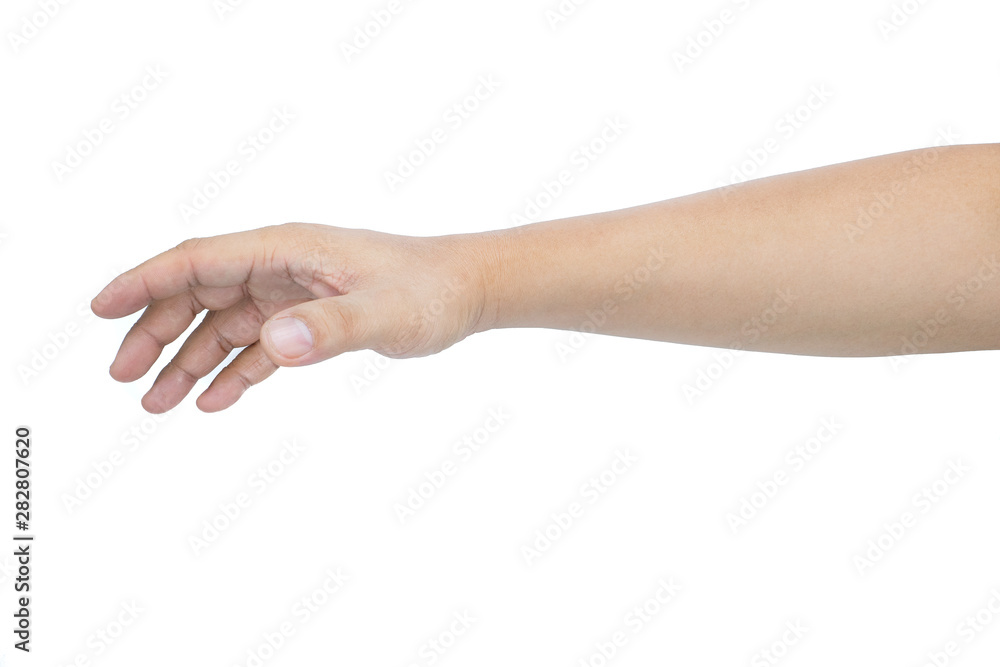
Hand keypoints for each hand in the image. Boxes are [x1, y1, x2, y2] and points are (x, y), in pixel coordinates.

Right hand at [91, 223, 494, 412]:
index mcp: (288, 250)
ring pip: (223, 323)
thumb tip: (273, 342)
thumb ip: (331, 328)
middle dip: (156, 330)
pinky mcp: (310, 319)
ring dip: (187, 360)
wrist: (469, 291)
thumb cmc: (432, 292)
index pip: (200, 259)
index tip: (101, 310)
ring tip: (155, 403)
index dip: (146, 281)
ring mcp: (294, 293)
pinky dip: (232, 371)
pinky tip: (213, 400)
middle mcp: (283, 266)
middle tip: (123, 377)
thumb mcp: (385, 313)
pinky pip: (257, 345)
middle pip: (199, 293)